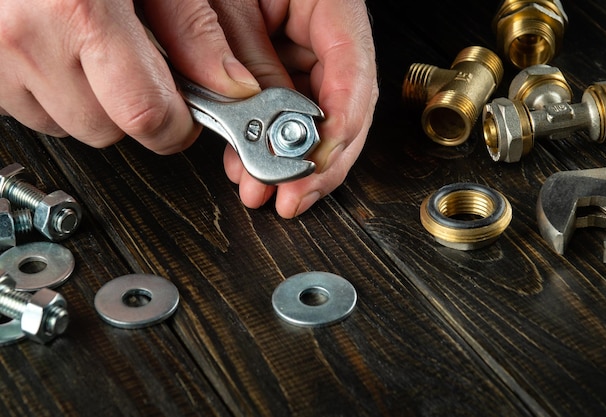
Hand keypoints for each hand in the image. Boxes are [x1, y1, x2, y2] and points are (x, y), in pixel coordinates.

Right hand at [0, 0, 259, 153]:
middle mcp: (27, 34)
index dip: (176, 125)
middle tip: (138, 65)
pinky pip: (32, 113)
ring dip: (95, 104)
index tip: (186, 115)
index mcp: (80, 8)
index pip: (145, 114)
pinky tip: (64, 51)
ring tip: (95, 48)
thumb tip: (234, 85)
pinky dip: (58, 93)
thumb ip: (194, 27)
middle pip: (107, 130)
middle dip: (135, 111)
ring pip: (69, 127)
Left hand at [210, 0, 378, 217]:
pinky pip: (284, 114)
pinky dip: (265, 144)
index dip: (342, 123)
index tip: (317, 161)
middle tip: (292, 193)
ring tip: (260, 188)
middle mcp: (322, 31)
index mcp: (328, 2)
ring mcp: (303, 52)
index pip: (353, 66)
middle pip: (341, 104)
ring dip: (288, 161)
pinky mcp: (280, 69)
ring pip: (312, 118)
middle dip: (315, 160)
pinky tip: (246, 165)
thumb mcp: (226, 0)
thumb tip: (254, 108)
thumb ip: (240, 50)